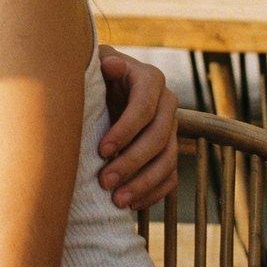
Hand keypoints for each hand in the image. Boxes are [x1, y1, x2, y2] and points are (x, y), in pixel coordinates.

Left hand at [97, 44, 177, 208]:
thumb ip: (102, 63)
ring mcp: (172, 128)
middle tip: (105, 182)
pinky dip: (154, 193)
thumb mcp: (95, 61)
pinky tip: (132, 205)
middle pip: (158, 139)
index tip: (101, 151)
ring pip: (167, 161)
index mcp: (150, 79)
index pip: (144, 108)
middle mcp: (168, 103)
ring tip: (117, 201)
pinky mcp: (170, 149)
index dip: (125, 131)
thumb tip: (112, 66)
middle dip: (131, 163)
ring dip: (143, 184)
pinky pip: (170, 176)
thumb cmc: (94, 72)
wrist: (105, 84)